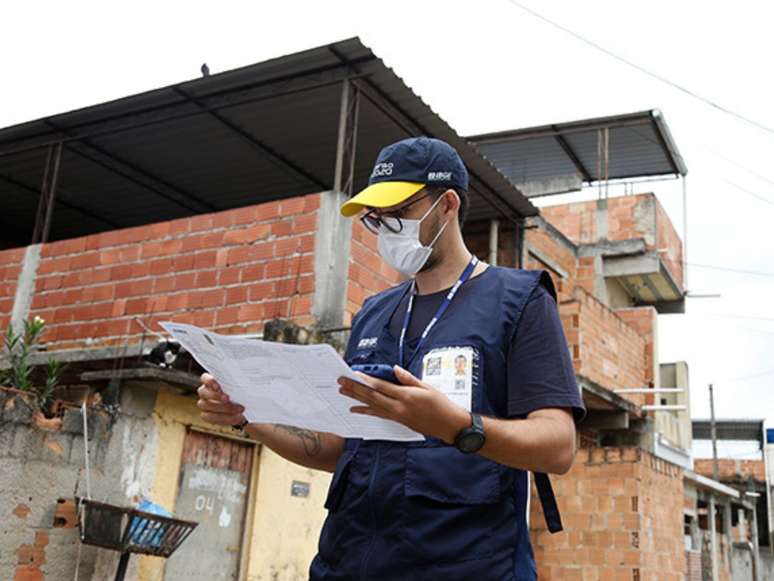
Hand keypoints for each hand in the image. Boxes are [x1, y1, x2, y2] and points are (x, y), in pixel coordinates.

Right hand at [197, 373, 245, 425]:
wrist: (241, 408)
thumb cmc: (240, 393)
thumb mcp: (241, 387)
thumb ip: (239, 383)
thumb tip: (247, 383)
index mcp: (211, 381)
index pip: (204, 378)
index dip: (209, 381)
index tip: (218, 386)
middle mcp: (204, 391)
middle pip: (204, 392)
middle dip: (215, 396)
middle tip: (228, 398)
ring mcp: (204, 404)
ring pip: (207, 406)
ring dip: (224, 408)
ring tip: (240, 409)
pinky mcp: (206, 416)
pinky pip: (212, 418)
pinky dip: (226, 418)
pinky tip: (237, 418)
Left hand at [338, 365, 469, 443]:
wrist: (449, 426)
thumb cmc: (441, 404)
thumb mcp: (427, 387)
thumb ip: (409, 379)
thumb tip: (395, 369)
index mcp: (407, 396)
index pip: (382, 387)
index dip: (366, 380)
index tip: (354, 374)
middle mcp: (399, 407)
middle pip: (373, 397)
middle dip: (356, 389)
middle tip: (342, 383)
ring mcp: (398, 416)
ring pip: (372, 406)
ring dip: (357, 399)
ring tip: (344, 393)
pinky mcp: (398, 421)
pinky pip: (379, 415)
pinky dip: (366, 411)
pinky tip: (356, 409)